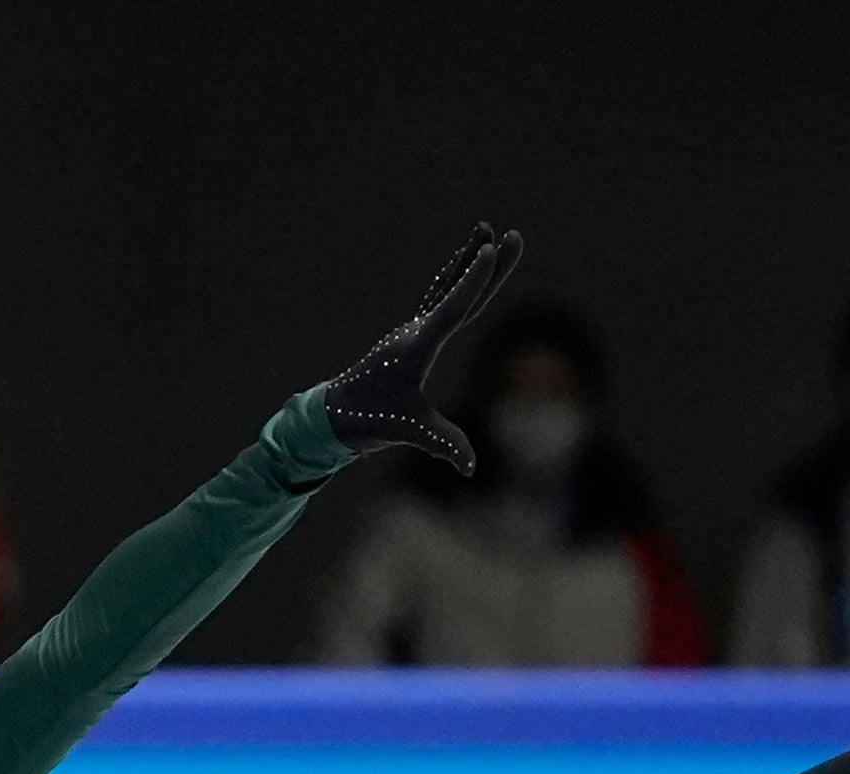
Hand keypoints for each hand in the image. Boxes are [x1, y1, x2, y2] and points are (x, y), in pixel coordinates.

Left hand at [318, 223, 523, 473]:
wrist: (337, 413)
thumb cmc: (370, 418)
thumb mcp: (407, 431)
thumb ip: (441, 445)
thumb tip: (470, 467)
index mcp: (417, 347)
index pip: (453, 308)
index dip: (473, 281)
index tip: (489, 251)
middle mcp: (416, 331)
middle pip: (460, 292)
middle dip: (487, 265)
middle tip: (513, 236)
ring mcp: (414, 330)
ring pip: (449, 289)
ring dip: (469, 262)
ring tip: (485, 230)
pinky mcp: (413, 336)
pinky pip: (440, 300)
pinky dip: (455, 280)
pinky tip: (463, 262)